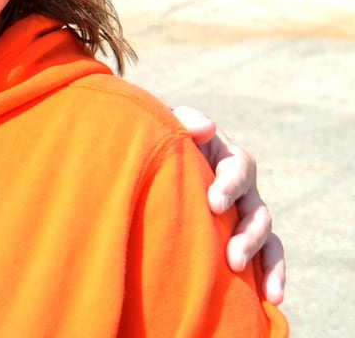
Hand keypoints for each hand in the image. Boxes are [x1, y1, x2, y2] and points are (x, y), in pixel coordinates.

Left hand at [173, 106, 285, 304]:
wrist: (148, 160)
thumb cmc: (158, 138)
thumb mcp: (167, 123)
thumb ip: (184, 120)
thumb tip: (207, 128)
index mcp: (225, 156)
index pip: (239, 168)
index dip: (230, 185)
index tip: (213, 204)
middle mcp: (241, 187)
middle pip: (257, 210)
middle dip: (247, 235)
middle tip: (231, 257)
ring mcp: (242, 214)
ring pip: (265, 236)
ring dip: (262, 259)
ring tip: (241, 276)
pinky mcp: (239, 237)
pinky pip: (265, 257)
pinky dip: (271, 275)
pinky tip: (270, 299)